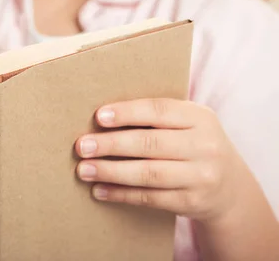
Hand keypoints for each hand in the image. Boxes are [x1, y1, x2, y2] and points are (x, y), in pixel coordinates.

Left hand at [75, 98, 249, 221]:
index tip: (99, 117)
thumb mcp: (188, 123)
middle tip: (82, 146)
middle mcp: (205, 146)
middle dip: (111, 144)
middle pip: (150, 143)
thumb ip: (155, 117)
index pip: (159, 110)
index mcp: (200, 117)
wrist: (229, 187)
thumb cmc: (192, 144)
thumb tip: (101, 116)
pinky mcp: (192, 201)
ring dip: (111, 171)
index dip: (127, 113)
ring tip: (84, 169)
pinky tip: (99, 190)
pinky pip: (150, 197)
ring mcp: (201, 176)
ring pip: (148, 173)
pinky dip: (121, 194)